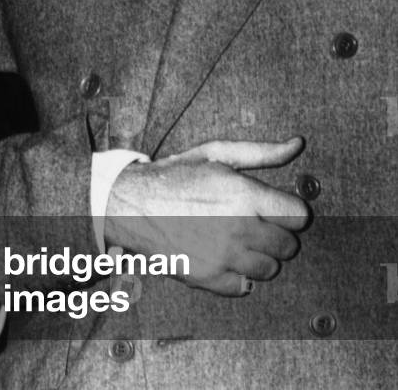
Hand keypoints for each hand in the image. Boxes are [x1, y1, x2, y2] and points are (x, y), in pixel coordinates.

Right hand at [104, 137, 308, 295]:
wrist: (132, 204)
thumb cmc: (176, 176)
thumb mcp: (216, 154)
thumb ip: (261, 152)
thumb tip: (298, 144)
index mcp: (244, 195)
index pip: (299, 216)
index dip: (289, 210)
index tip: (275, 209)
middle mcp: (239, 228)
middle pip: (288, 246)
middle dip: (276, 234)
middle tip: (254, 223)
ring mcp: (225, 257)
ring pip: (270, 269)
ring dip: (259, 256)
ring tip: (238, 240)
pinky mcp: (210, 278)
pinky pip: (245, 286)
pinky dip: (237, 274)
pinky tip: (223, 255)